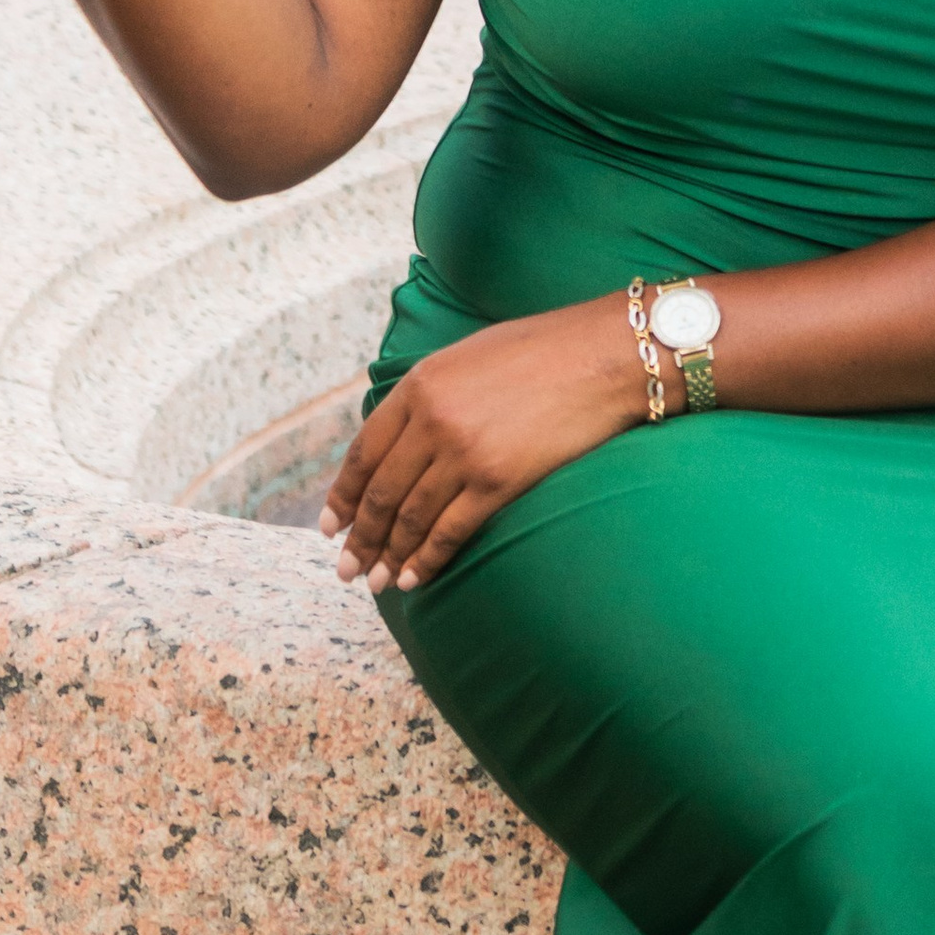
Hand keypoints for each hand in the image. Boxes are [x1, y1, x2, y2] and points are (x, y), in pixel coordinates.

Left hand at [321, 296, 648, 592]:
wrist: (603, 356)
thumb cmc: (542, 351)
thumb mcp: (467, 357)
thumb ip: (430, 395)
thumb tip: (401, 440)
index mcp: (420, 385)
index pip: (364, 452)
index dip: (344, 495)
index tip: (331, 525)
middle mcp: (433, 420)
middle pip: (381, 493)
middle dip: (360, 538)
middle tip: (348, 569)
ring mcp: (464, 453)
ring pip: (410, 518)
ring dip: (389, 557)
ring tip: (377, 583)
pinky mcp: (497, 481)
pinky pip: (449, 532)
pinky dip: (427, 560)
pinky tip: (415, 578)